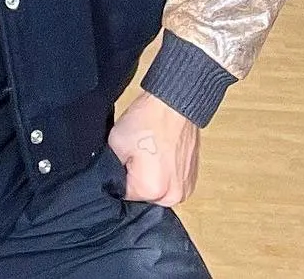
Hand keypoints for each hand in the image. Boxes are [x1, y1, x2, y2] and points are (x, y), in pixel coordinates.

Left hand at [108, 91, 200, 205]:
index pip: (125, 196)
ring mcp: (185, 190)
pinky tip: (160, 156)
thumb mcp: (115, 144)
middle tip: (137, 155)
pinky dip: (164, 174)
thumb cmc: (148, 120)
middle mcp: (172, 196)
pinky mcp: (191, 181)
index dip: (120, 177)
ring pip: (157, 192)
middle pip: (143, 197)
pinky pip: (170, 185)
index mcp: (151, 190)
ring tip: (150, 154)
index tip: (124, 160)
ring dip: (151, 178)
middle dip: (136, 179)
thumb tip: (114, 182)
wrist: (174, 105)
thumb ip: (112, 169)